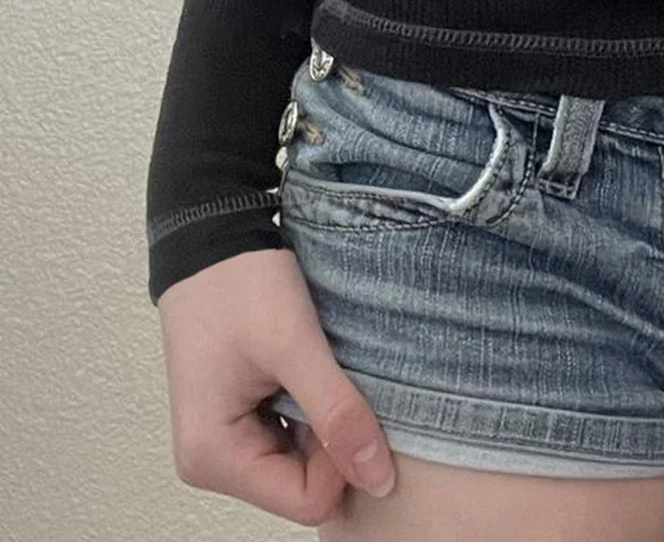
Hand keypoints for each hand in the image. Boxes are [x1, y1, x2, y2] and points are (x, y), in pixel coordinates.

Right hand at [157, 247, 397, 524]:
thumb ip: (337, 414)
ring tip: (316, 366)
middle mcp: (210, 461)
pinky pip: (288, 436)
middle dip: (331, 438)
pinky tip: (307, 368)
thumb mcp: (295, 346)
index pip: (305, 500)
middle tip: (330, 375)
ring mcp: (222, 441)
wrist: (211, 236)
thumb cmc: (239, 283)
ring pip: (300, 461)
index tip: (344, 397)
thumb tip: (379, 481)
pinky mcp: (236, 419)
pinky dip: (309, 408)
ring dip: (321, 420)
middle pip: (302, 485)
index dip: (340, 457)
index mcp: (213, 457)